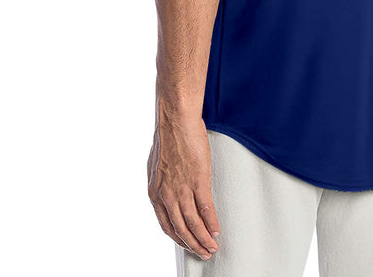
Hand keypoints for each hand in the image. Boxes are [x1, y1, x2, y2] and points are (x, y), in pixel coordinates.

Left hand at [147, 106, 220, 259]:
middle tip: (203, 252)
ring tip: (212, 247)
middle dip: (193, 244)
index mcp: (155, 192)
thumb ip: (163, 182)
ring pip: (193, 223)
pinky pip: (206, 209)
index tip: (188, 244)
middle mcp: (166, 195)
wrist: (176, 120)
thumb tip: (170, 190)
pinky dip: (212, 223)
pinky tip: (217, 230)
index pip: (166, 224)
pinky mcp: (198, 180)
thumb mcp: (158, 166)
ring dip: (204, 239)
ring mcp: (182, 188)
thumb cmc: (169, 136)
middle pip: (180, 229)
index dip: (178, 238)